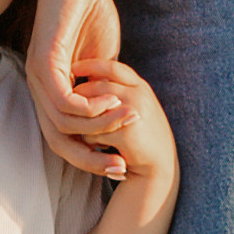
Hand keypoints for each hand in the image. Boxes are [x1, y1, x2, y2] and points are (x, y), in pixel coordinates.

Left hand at [27, 0, 123, 168]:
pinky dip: (90, 108)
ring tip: (129, 120)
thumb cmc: (88, 9)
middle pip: (58, 141)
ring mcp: (37, 74)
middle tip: (121, 167)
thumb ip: (102, 87)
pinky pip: (64, 100)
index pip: (64, 138)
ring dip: (101, 127)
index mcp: (49, 88)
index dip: (91, 156)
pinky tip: (114, 101)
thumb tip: (114, 114)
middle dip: (91, 159)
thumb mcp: (101, 58)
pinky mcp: (44, 60)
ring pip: (64, 123)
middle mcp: (36, 85)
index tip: (121, 163)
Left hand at [66, 55, 176, 193]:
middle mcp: (138, 95)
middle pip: (94, 87)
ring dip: (85, 124)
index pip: (111, 67)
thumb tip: (88, 77)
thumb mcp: (136, 107)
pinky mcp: (125, 133)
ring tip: (98, 134)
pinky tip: (104, 147)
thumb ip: (119, 92)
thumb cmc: (143, 137)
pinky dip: (92, 142)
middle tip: (78, 112)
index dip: (90, 65)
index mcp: (140, 87)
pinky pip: (90, 134)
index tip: (73, 67)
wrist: (160, 167)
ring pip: (89, 110)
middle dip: (80, 99)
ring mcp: (133, 112)